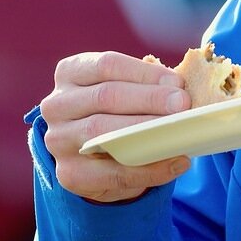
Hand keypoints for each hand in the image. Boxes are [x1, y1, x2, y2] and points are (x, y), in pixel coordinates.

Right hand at [40, 51, 191, 203]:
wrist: (94, 163)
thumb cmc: (115, 116)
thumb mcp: (124, 94)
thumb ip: (146, 88)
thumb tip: (182, 92)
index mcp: (69, 73)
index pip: (106, 66)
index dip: (144, 73)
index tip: (177, 82)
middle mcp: (56, 104)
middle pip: (105, 96)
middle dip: (150, 99)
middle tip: (183, 104)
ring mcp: (58, 140)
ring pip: (104, 132)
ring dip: (147, 132)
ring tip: (180, 133)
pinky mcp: (69, 174)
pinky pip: (113, 173)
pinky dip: (150, 170)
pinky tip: (176, 162)